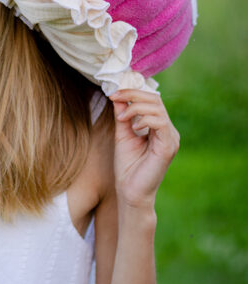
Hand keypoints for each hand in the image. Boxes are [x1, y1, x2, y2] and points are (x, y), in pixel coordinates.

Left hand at [109, 89, 179, 207]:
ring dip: (136, 107)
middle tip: (115, 97)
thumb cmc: (127, 166)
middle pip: (156, 100)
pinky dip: (144, 120)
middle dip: (133, 95)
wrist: (130, 192)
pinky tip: (133, 128)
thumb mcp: (122, 135)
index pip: (151, 100)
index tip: (113, 93)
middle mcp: (168, 131)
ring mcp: (171, 138)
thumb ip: (122, 116)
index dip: (132, 92)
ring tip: (121, 117)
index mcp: (159, 127)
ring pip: (158, 109)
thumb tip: (118, 96)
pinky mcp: (169, 147)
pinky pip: (160, 123)